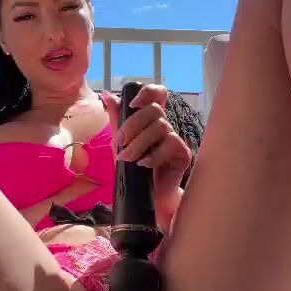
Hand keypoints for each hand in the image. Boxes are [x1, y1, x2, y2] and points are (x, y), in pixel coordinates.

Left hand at [102, 85, 191, 232]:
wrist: (146, 198)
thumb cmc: (132, 170)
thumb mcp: (118, 143)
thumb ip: (115, 120)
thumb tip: (106, 95)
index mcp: (150, 120)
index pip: (157, 94)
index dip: (148, 92)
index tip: (132, 104)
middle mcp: (165, 126)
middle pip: (155, 109)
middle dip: (133, 125)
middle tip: (121, 142)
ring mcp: (175, 139)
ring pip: (161, 126)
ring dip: (139, 143)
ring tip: (128, 159)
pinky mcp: (183, 153)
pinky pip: (170, 144)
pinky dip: (153, 155)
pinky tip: (144, 165)